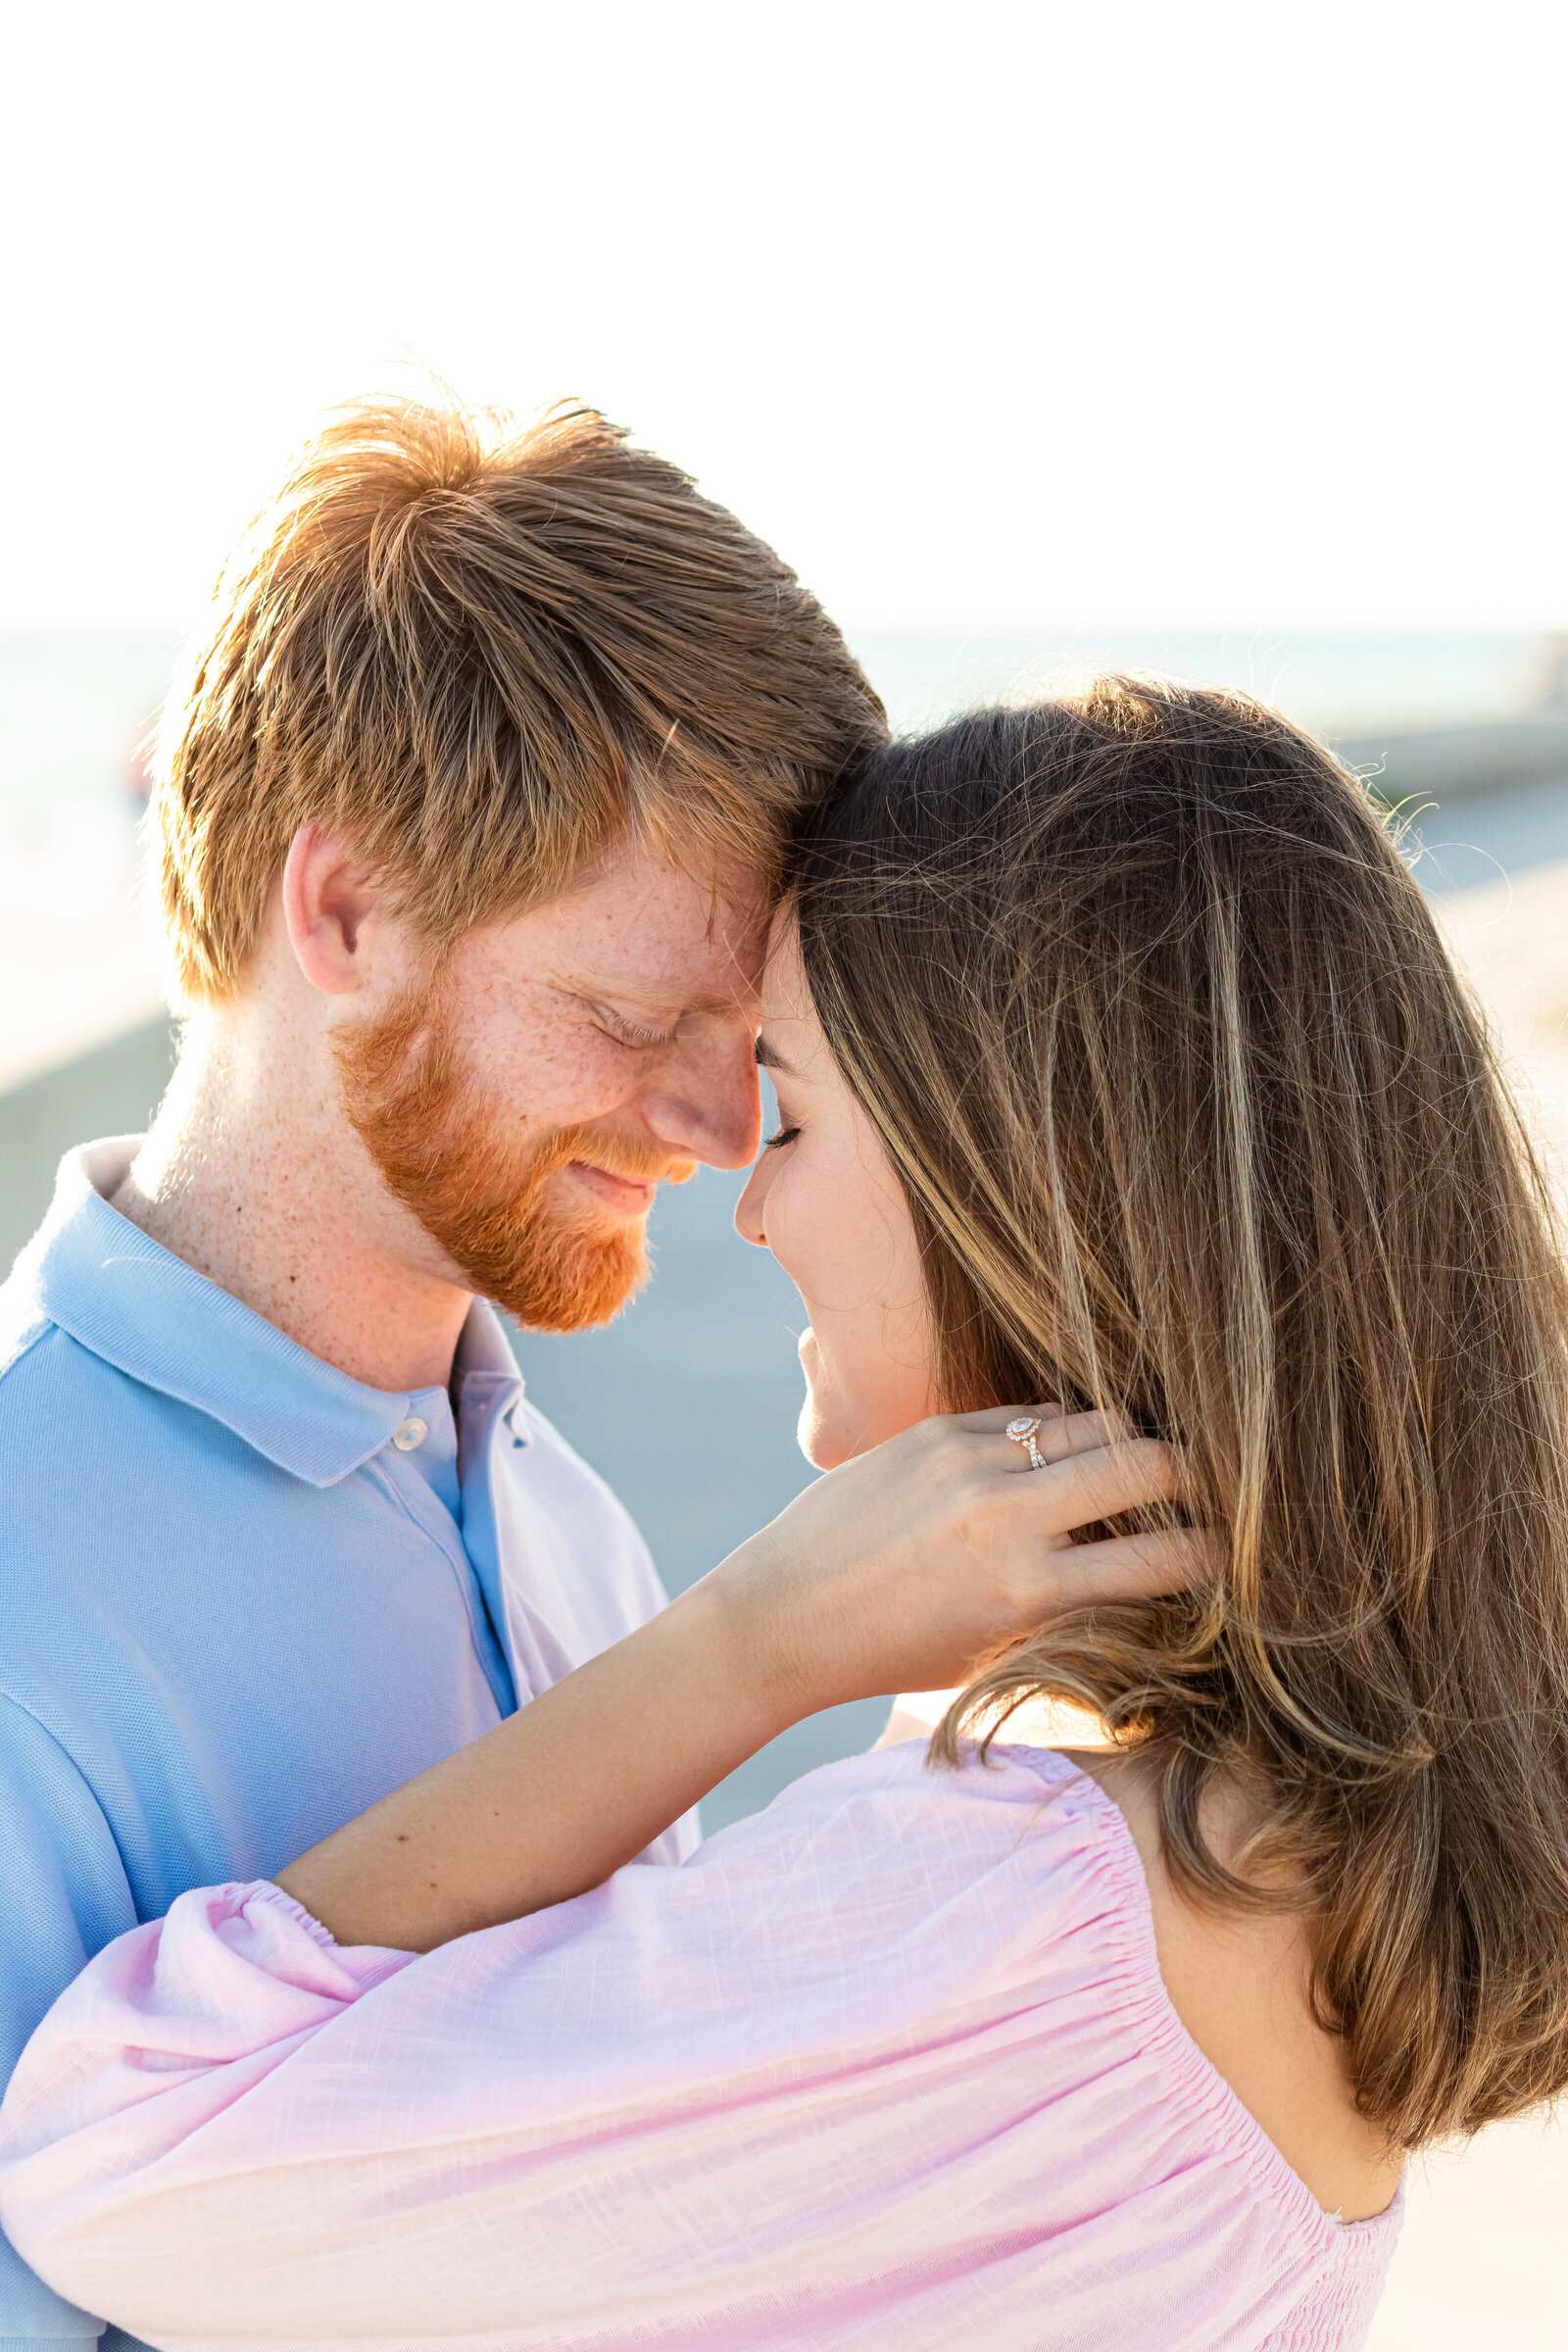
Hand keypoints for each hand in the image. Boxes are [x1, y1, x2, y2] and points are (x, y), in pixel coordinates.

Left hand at [711, 1405, 1201, 1718]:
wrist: (782, 1615)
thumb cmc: (895, 1655)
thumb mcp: (998, 1653)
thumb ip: (1073, 1610)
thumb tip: (1152, 1572)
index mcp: (1026, 1592)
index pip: (1161, 1557)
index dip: (1213, 1554)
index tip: (1233, 1554)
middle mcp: (1003, 1517)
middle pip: (1144, 1462)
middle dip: (1192, 1476)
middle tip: (1206, 1490)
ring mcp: (968, 1462)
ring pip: (1091, 1424)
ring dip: (1125, 1446)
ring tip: (1139, 1471)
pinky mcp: (937, 1429)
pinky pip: (1029, 1414)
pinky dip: (1058, 1435)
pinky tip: (1062, 1458)